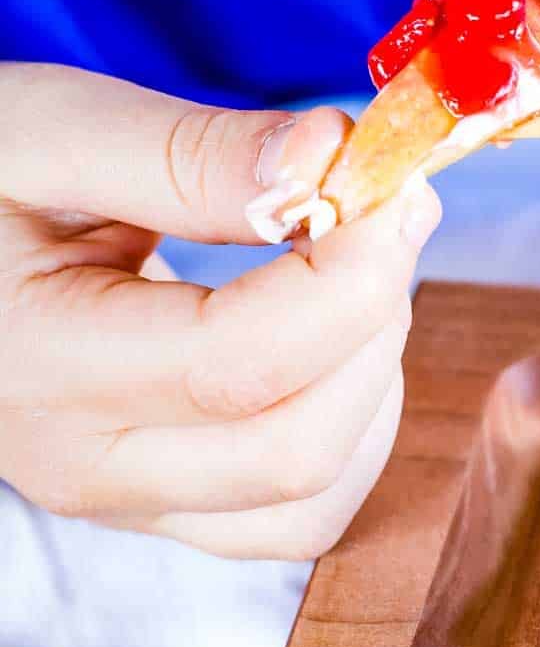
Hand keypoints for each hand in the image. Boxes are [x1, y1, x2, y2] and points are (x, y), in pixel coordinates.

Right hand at [0, 64, 439, 558]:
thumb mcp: (51, 131)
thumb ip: (193, 153)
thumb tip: (330, 157)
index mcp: (40, 364)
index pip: (239, 362)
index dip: (350, 277)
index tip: (392, 186)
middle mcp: (85, 463)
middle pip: (296, 450)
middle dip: (373, 324)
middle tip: (381, 215)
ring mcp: (129, 502)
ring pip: (314, 500)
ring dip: (372, 383)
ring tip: (347, 271)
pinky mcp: (166, 507)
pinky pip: (300, 515)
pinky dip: (352, 431)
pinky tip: (334, 339)